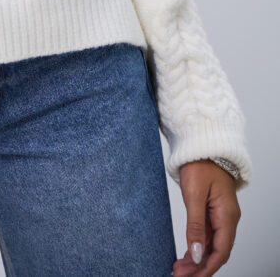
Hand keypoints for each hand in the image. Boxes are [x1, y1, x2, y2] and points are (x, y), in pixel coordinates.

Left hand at [172, 160, 240, 276]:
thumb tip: (197, 254)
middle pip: (217, 251)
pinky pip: (208, 234)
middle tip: (180, 275)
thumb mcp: (194, 194)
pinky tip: (187, 254)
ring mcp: (220, 214)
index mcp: (227, 215)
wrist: (202, 144)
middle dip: (200, 266)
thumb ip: (196, 226)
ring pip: (212, 244)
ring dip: (197, 258)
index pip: (221, 251)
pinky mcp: (212, 210)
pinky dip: (198, 246)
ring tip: (179, 268)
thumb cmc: (200, 164)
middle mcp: (227, 218)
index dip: (207, 267)